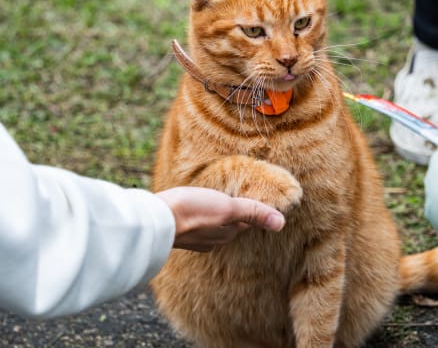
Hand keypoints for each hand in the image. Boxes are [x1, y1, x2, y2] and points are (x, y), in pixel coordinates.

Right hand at [156, 186, 285, 251]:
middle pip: (230, 225)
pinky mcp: (179, 232)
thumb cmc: (193, 212)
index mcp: (227, 233)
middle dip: (234, 213)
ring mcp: (195, 238)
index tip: (256, 198)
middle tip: (236, 197)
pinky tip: (194, 208)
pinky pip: (195, 224)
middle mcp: (213, 239)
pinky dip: (199, 216)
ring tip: (216, 201)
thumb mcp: (227, 208)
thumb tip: (281, 223)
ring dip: (215, 215)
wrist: (156, 220)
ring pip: (212, 225)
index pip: (246, 221)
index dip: (252, 209)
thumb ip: (253, 212)